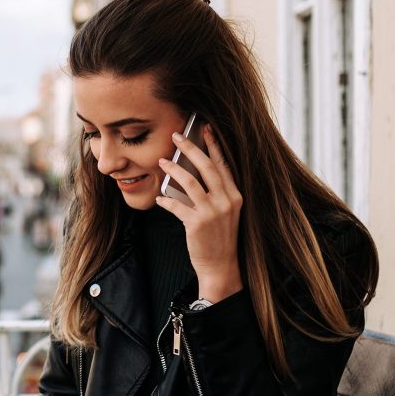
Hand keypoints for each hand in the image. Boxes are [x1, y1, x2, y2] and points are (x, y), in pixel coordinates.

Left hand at [155, 124, 243, 301]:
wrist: (221, 266)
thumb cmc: (219, 237)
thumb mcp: (224, 212)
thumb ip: (214, 193)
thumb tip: (192, 172)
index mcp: (234, 195)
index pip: (223, 164)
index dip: (213, 145)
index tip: (204, 129)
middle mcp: (226, 200)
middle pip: (206, 167)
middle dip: (190, 148)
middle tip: (176, 135)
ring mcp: (212, 212)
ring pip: (189, 182)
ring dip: (173, 168)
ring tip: (162, 161)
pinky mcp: (197, 223)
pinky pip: (176, 205)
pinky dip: (166, 200)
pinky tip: (160, 198)